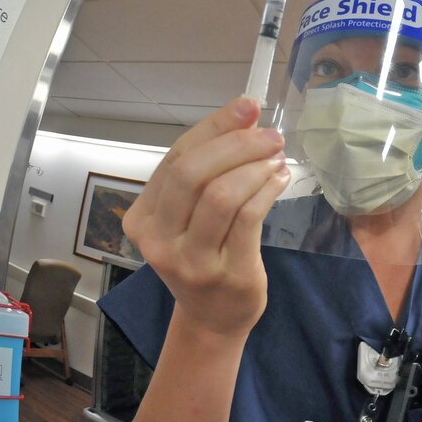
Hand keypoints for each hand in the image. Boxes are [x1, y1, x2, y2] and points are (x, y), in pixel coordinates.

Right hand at [122, 97, 290, 338]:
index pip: (176, 158)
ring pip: (221, 195)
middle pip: (193, 173)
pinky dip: (267, 189)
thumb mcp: (189, 213)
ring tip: (277, 157)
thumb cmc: (203, 254)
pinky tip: (279, 178)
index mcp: (142, 217)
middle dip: (236, 144)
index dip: (214, 126)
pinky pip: (248, 218)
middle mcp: (158, 240)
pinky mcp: (226, 272)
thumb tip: (245, 116)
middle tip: (270, 134)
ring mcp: (191, 260)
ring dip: (255, 167)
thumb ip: (207, 169)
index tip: (247, 105)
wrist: (212, 316)